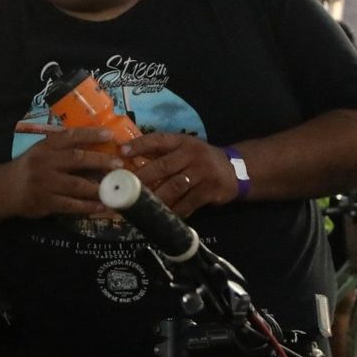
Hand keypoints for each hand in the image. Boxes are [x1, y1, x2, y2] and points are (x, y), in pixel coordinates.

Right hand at [7, 124, 125, 217]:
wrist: (5, 189)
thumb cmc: (29, 168)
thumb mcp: (41, 151)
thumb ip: (63, 149)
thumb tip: (97, 147)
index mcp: (45, 147)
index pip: (70, 136)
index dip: (90, 134)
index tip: (110, 134)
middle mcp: (45, 163)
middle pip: (76, 159)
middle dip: (100, 161)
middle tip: (119, 164)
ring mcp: (45, 184)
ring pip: (77, 185)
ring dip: (99, 187)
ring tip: (117, 187)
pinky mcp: (46, 202)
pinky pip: (71, 205)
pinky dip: (88, 206)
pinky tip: (103, 206)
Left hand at [120, 132, 236, 216]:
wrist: (235, 170)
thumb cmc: (199, 159)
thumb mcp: (183, 149)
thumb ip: (160, 153)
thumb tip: (125, 159)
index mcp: (182, 142)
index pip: (158, 140)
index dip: (140, 145)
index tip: (121, 151)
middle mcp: (192, 155)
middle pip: (163, 166)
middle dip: (141, 178)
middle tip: (122, 188)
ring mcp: (202, 173)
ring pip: (174, 187)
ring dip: (155, 198)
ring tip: (139, 206)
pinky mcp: (210, 190)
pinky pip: (187, 203)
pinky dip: (173, 211)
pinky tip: (161, 216)